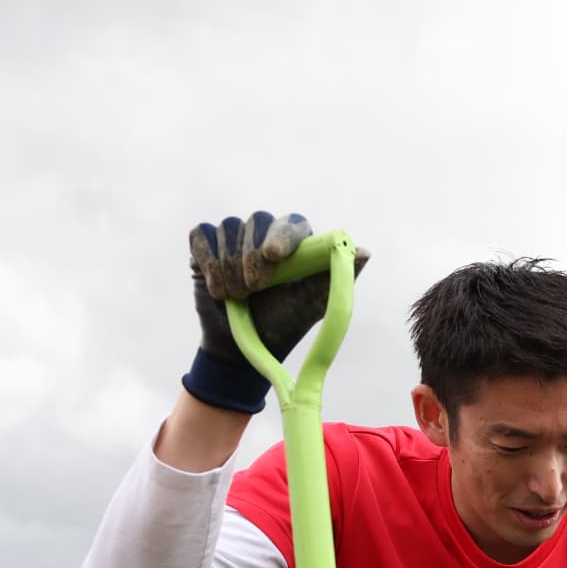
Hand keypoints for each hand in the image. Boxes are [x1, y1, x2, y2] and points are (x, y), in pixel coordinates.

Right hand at [182, 212, 368, 414]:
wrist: (243, 347)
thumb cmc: (284, 321)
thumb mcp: (314, 303)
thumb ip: (338, 277)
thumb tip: (364, 252)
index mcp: (295, 243)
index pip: (292, 223)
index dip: (282, 235)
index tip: (276, 257)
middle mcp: (264, 234)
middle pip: (256, 221)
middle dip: (253, 256)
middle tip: (255, 287)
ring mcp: (234, 238)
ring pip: (228, 228)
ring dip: (231, 265)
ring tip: (238, 295)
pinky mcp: (205, 246)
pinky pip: (202, 235)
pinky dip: (209, 262)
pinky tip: (219, 289)